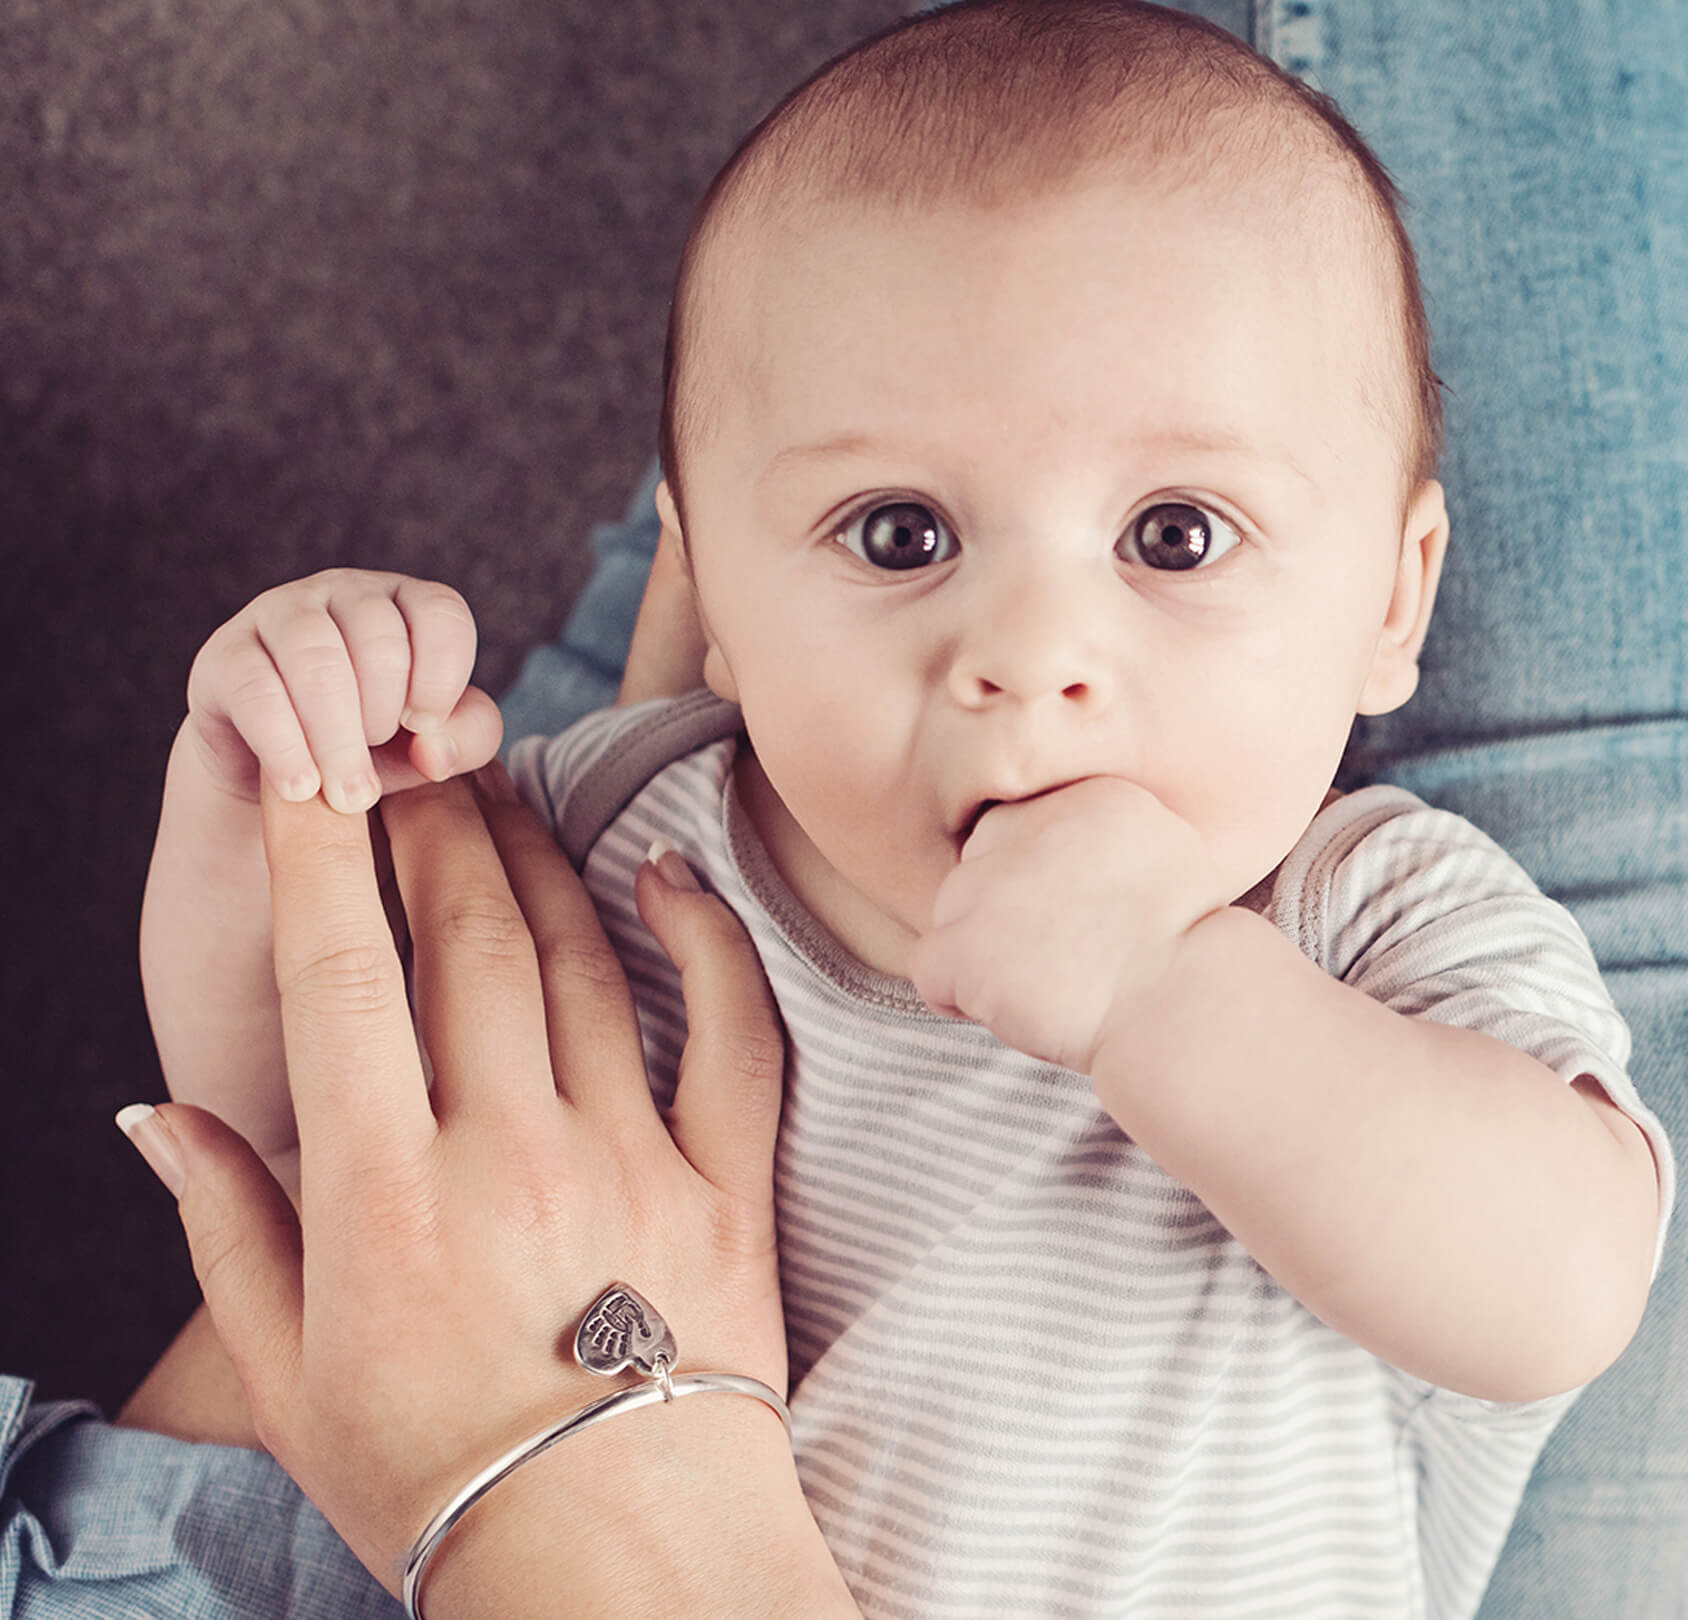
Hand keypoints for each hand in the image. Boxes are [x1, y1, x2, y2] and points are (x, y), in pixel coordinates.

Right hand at [116, 768, 809, 1608]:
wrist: (616, 1563)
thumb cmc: (437, 1477)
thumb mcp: (284, 1372)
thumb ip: (223, 1229)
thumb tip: (157, 1112)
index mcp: (382, 1193)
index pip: (342, 977)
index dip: (324, 854)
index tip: (311, 768)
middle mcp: (508, 1152)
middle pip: (469, 941)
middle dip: (433, 827)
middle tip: (414, 755)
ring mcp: (631, 1160)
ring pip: (585, 966)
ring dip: (542, 863)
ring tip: (506, 793)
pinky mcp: (730, 1185)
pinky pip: (732, 1032)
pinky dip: (705, 941)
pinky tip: (670, 875)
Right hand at [185, 567, 501, 813]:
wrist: (289, 780)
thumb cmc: (377, 749)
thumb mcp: (435, 745)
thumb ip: (467, 737)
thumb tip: (434, 748)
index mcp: (405, 603)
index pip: (440, 611)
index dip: (441, 674)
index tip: (424, 728)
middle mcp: (344, 594)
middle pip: (376, 636)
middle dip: (382, 718)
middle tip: (376, 773)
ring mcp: (279, 614)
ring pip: (315, 657)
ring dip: (337, 737)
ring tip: (348, 796)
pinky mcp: (225, 656)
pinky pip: (255, 690)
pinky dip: (284, 745)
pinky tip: (301, 788)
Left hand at [907, 777, 1226, 1073]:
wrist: (1187, 1009)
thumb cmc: (1193, 955)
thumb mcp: (1169, 858)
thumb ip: (1108, 842)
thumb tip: (1067, 861)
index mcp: (1090, 795)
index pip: (1025, 827)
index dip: (1042, 883)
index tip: (1083, 922)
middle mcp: (1033, 823)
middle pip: (982, 865)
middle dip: (1008, 914)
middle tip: (1062, 958)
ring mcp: (993, 883)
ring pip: (954, 915)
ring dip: (987, 955)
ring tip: (1048, 988)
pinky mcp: (965, 943)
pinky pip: (931, 971)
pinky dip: (961, 999)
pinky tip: (1017, 1012)